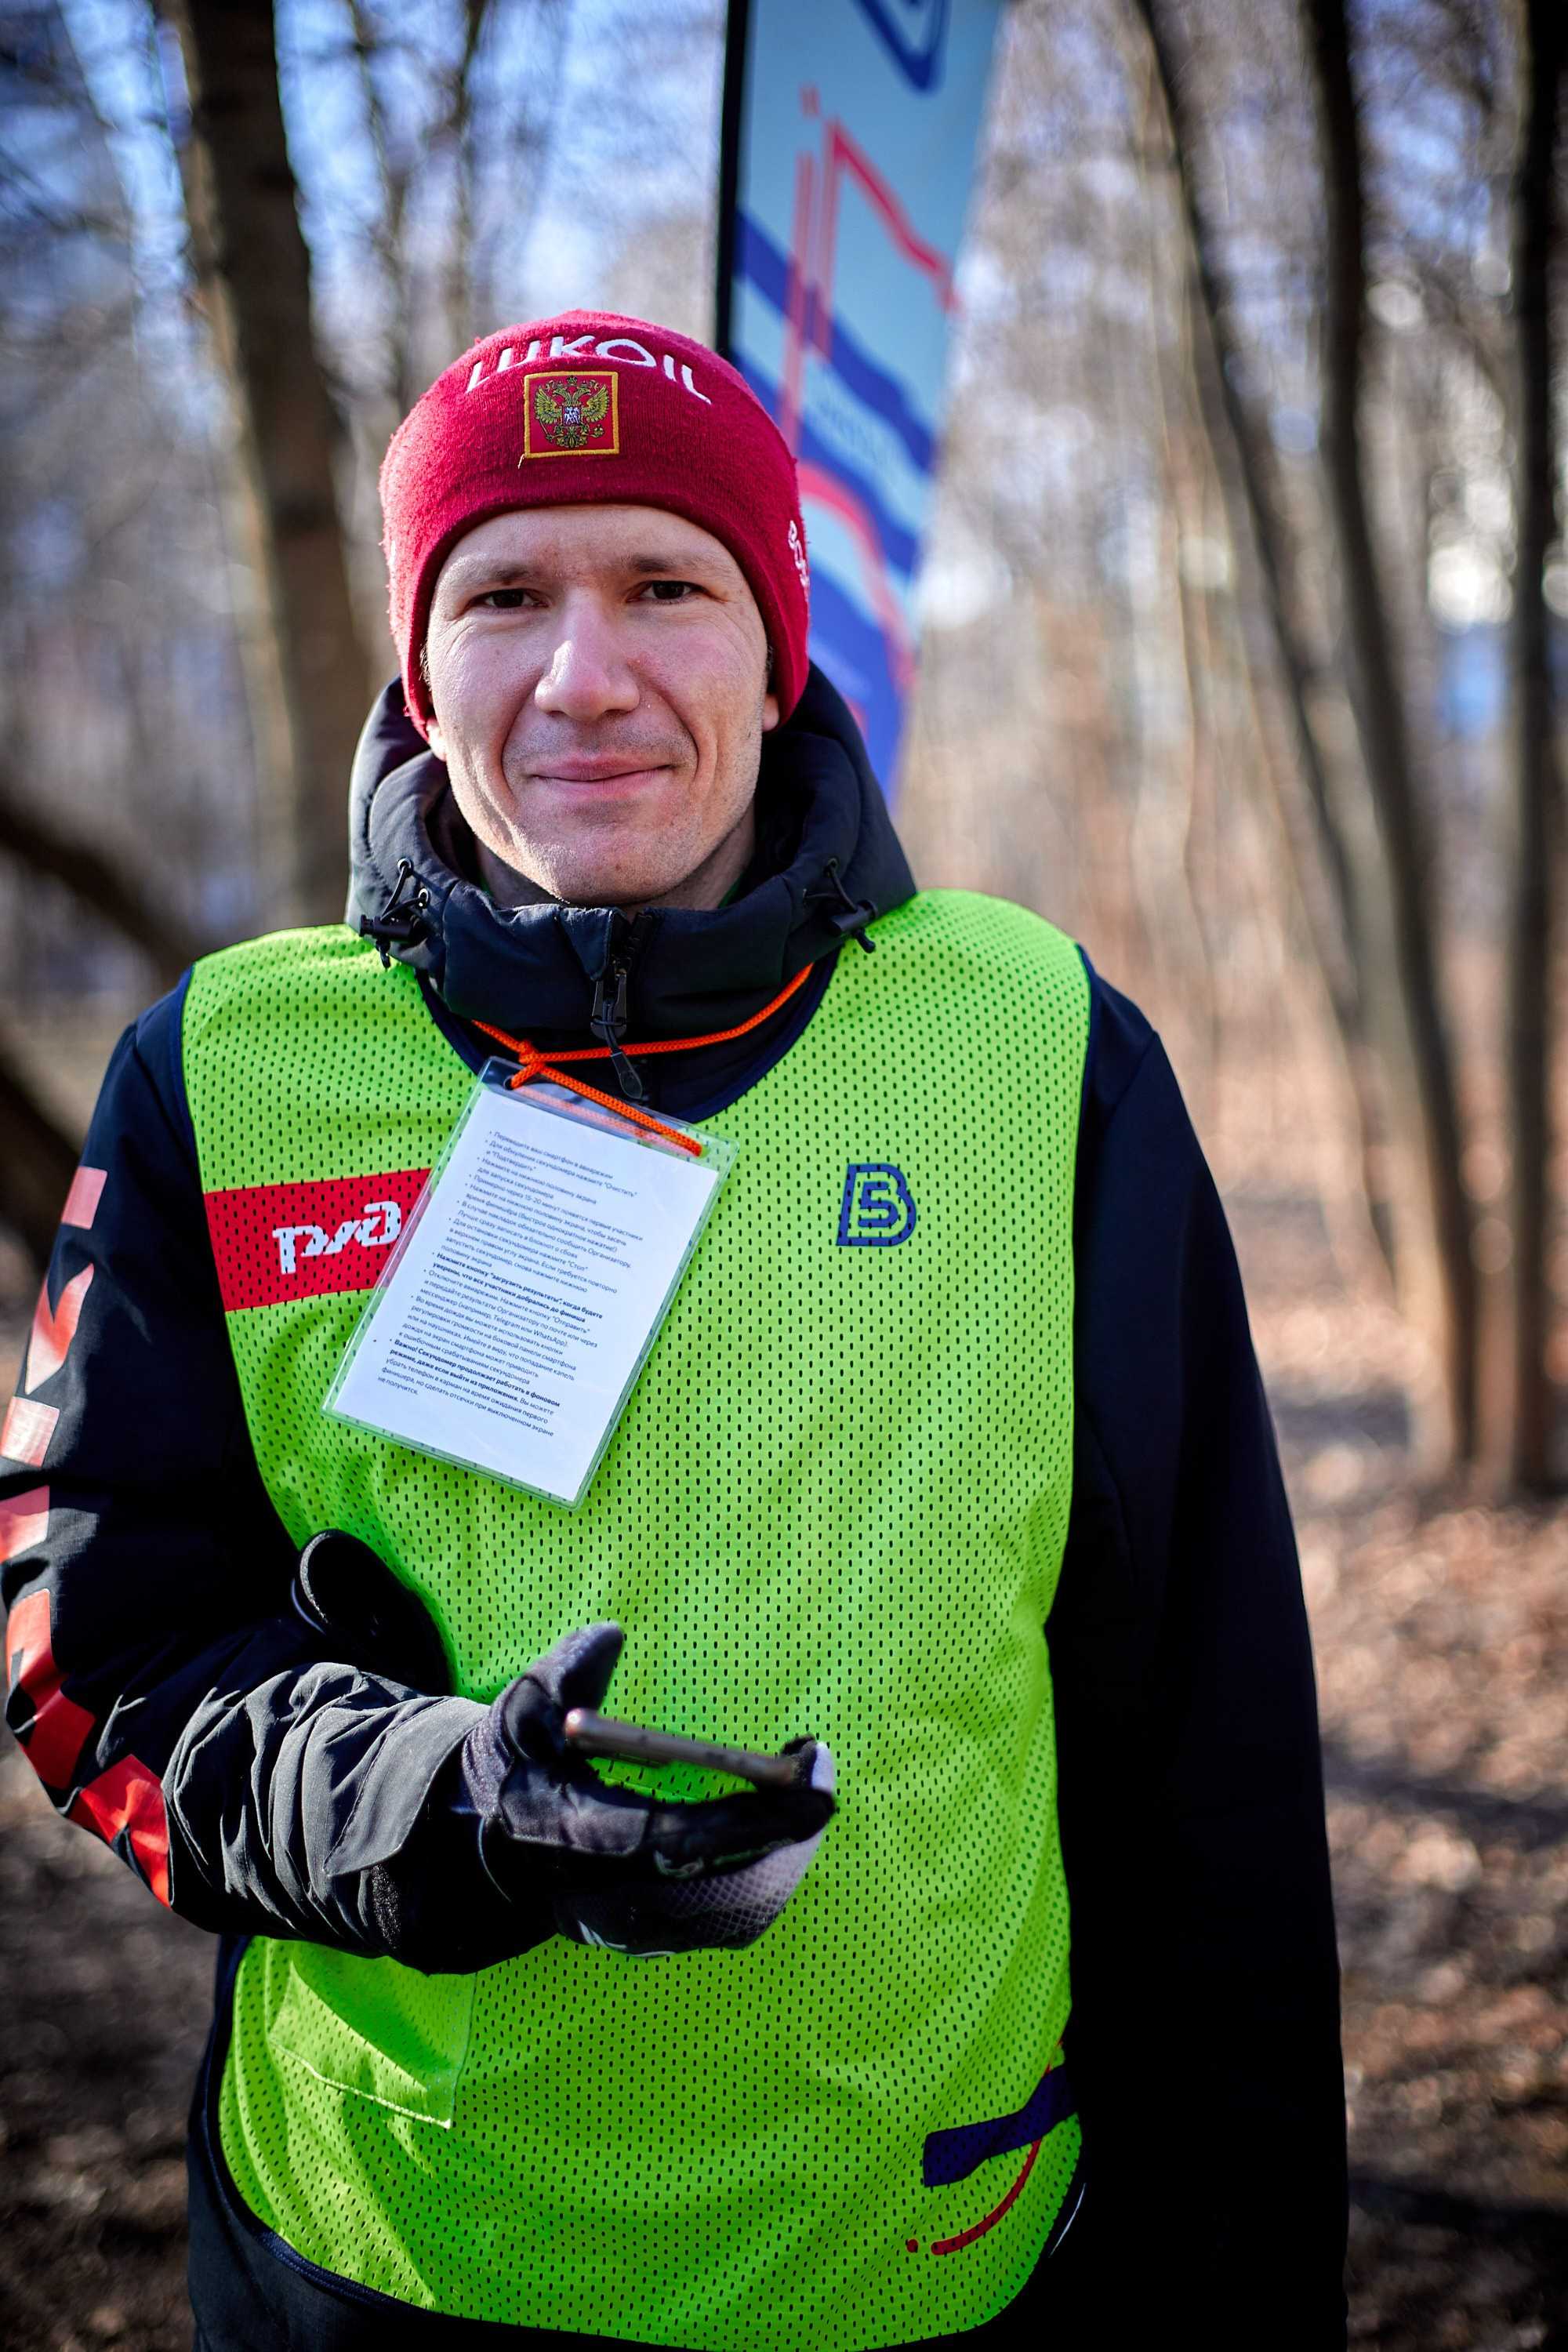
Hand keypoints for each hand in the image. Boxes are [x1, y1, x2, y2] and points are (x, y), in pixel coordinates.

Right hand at [461, 1622, 834, 1955]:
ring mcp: (624, 1927)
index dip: (751, 1819)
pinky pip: (720, 1926)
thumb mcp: (523, 1707)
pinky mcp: (642, 1937)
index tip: (812, 1783)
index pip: (676, 1840)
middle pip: (720, 1891)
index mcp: (576, 1836)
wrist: (477, 1843)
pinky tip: (780, 1836)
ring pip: (729, 1918)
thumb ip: (565, 1671)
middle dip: (785, 1840)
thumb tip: (612, 1637)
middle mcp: (602, 1896)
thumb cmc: (515, 1763)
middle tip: (822, 1782)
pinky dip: (763, 1885)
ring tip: (808, 1801)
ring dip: (782, 1863)